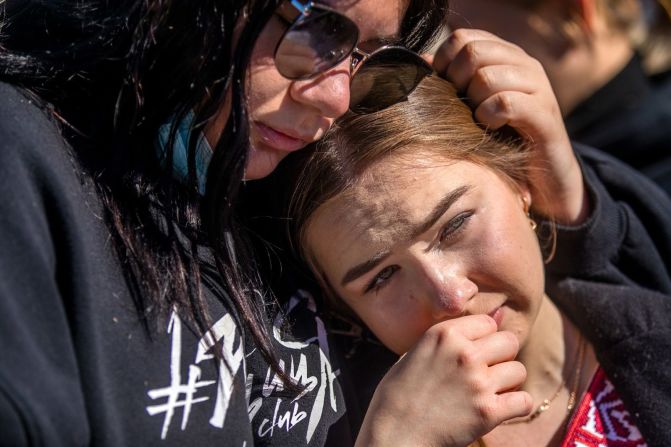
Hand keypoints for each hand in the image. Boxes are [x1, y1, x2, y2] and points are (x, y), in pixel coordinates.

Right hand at [355, 315, 530, 446]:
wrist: (393, 433)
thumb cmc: (399, 394)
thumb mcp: (415, 353)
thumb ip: (449, 338)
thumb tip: (493, 319)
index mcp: (444, 334)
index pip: (488, 322)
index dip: (484, 338)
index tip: (475, 352)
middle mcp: (464, 353)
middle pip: (509, 342)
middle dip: (501, 356)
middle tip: (486, 372)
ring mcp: (478, 383)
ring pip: (518, 370)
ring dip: (508, 382)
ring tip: (489, 392)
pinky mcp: (488, 412)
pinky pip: (523, 400)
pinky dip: (516, 406)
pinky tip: (501, 409)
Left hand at [428, 29, 589, 224]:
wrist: (544, 177)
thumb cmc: (502, 140)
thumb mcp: (473, 108)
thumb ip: (452, 82)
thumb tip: (422, 62)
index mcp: (504, 56)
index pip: (463, 38)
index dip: (444, 62)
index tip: (444, 89)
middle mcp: (524, 64)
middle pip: (473, 52)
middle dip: (456, 82)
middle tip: (462, 107)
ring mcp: (538, 87)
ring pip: (488, 77)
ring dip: (473, 102)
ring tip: (478, 120)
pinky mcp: (544, 114)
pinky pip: (506, 102)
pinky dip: (489, 116)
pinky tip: (490, 128)